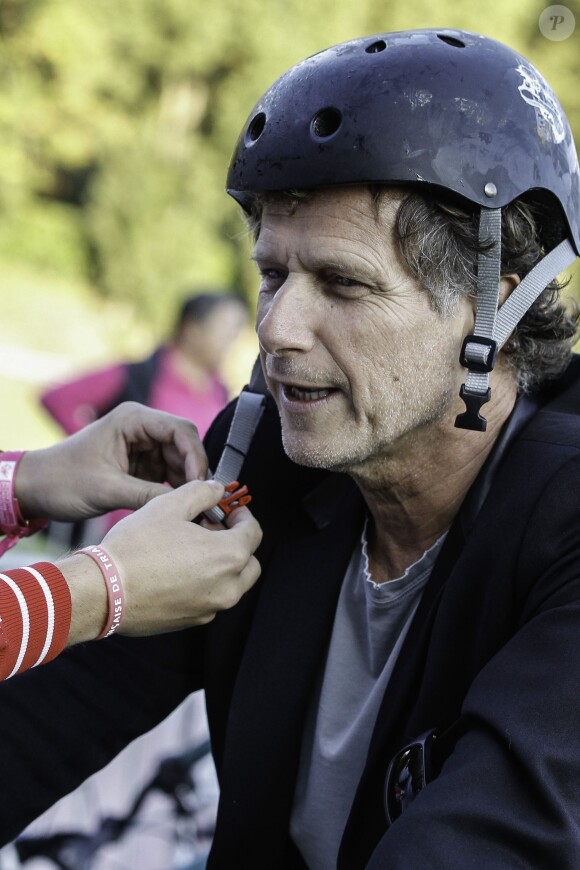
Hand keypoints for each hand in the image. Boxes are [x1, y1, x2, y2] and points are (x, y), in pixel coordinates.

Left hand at [14, 402, 207, 520]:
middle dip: (193, 471)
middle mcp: (141, 428)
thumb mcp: (108, 490)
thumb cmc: (63, 481)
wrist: (36, 489)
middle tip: (200, 500)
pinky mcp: (140, 464)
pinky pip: (167, 474)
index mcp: (133, 420)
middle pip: (184, 445)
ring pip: (180, 461)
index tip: (199, 483)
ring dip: (186, 482)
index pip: (180, 430)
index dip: (195, 455)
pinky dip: (174, 489)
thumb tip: (187, 502)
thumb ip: (149, 495)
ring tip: (190, 506)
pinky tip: (178, 505)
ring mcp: (142, 446)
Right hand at [98, 480, 261, 633]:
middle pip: (249, 561)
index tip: (228, 510)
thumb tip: (215, 490)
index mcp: (228, 556)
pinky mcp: (193, 621)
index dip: (242, 515)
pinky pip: (210, 599)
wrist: (102, 591)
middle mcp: (227, 587)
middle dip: (236, 543)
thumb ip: (201, 493)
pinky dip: (204, 584)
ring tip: (191, 549)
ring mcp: (210, 608)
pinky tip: (178, 570)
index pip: (254, 532)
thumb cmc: (134, 549)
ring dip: (222, 565)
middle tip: (211, 529)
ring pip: (232, 583)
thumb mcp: (169, 505)